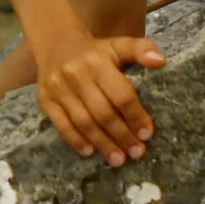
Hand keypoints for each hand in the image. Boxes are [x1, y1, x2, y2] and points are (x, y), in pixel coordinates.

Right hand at [36, 33, 165, 163]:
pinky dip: (76, 140)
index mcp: (98, 61)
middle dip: (122, 136)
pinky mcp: (45, 99)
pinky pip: (61, 124)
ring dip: (102, 143)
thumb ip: (140, 49)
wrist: (55, 44)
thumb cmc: (94, 51)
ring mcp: (58, 88)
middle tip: (136, 152)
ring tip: (118, 159)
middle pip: (102, 112)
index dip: (136, 116)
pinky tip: (90, 152)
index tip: (147, 134)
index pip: (121, 94)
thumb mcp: (118, 44)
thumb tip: (160, 62)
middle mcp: (76, 74)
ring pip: (83, 122)